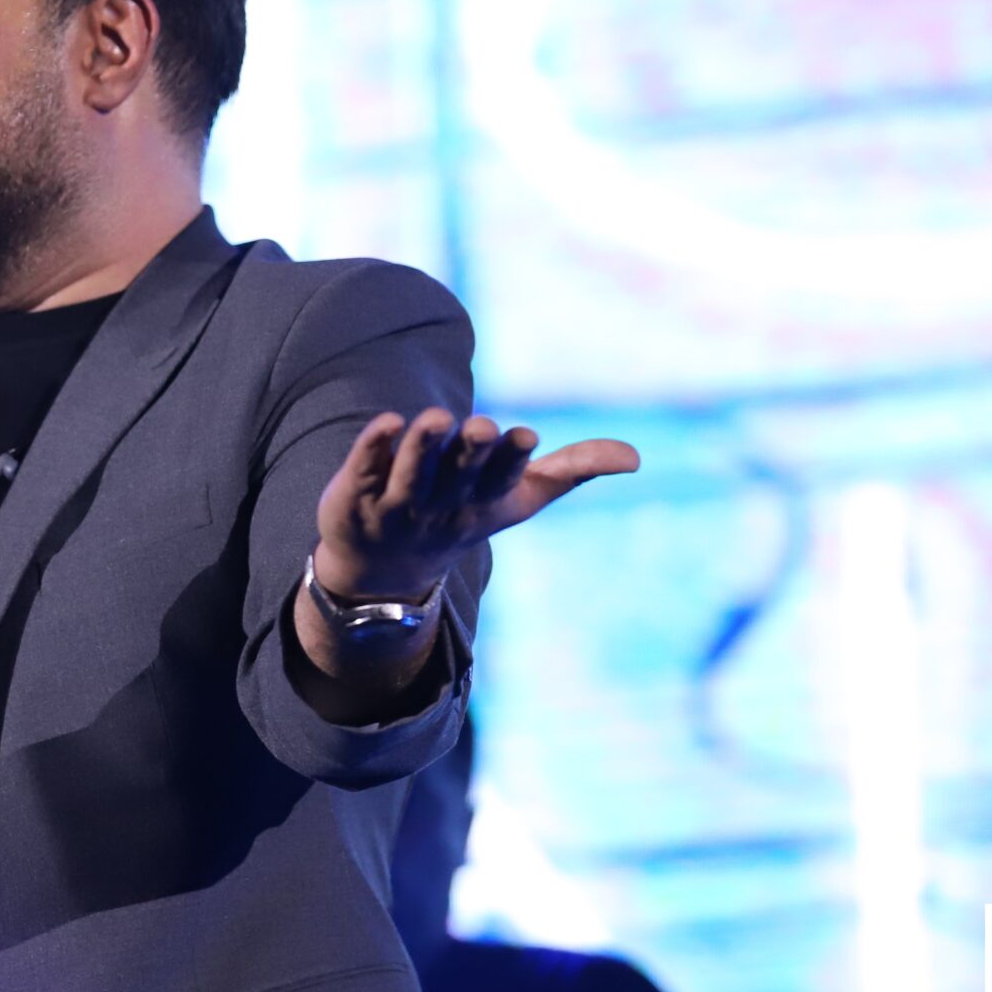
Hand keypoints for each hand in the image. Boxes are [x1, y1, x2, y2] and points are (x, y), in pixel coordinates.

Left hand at [309, 408, 639, 603]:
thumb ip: (571, 470)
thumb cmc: (460, 518)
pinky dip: (373, 448)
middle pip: (458, 475)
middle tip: (482, 426)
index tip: (525, 435)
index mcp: (483, 503)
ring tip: (431, 418)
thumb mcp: (517, 499)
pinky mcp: (354, 495)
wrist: (380, 573)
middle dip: (470, 452)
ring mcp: (396, 504)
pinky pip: (364, 469)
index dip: (511, 458)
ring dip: (420, 447)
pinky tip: (385, 422)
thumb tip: (637, 457)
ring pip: (410, 474)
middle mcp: (441, 505)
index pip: (501, 479)